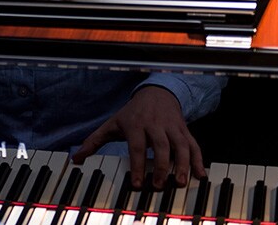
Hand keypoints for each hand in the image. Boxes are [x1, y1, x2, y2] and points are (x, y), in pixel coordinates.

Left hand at [71, 85, 204, 189]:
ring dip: (182, 164)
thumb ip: (94, 142)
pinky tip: (201, 175)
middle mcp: (155, 125)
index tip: (136, 184)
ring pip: (180, 145)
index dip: (137, 165)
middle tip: (158, 185)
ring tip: (180, 182)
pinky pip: (194, 144)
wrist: (156, 93)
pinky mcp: (184, 130)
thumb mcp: (112, 124)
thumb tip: (77, 158)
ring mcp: (171, 127)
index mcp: (135, 124)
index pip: (137, 146)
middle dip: (161, 166)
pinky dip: (199, 159)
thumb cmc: (132, 113)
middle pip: (160, 146)